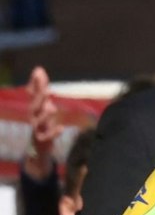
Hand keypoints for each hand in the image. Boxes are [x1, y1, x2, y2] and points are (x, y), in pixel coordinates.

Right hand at [23, 67, 57, 182]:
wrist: (38, 145)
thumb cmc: (41, 121)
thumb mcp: (41, 104)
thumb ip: (39, 88)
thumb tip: (38, 69)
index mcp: (34, 107)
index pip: (34, 93)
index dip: (36, 83)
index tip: (39, 71)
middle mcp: (34, 116)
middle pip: (35, 106)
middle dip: (39, 98)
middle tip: (46, 90)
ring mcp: (38, 128)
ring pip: (40, 121)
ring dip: (45, 115)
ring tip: (52, 108)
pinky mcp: (43, 139)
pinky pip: (47, 136)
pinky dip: (53, 132)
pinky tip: (61, 128)